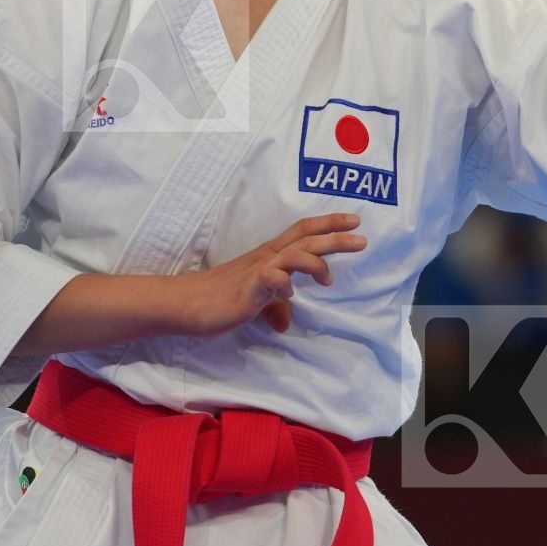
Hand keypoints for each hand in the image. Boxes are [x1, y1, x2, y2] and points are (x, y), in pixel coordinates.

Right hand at [184, 213, 367, 336]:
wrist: (184, 303)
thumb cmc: (218, 300)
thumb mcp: (254, 303)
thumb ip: (273, 307)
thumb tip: (286, 323)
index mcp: (269, 255)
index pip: (303, 232)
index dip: (329, 224)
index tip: (354, 221)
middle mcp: (266, 257)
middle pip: (306, 239)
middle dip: (336, 238)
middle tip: (362, 239)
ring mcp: (257, 271)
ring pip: (294, 254)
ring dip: (316, 261)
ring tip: (329, 279)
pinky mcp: (247, 289)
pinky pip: (270, 279)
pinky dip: (284, 283)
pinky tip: (290, 293)